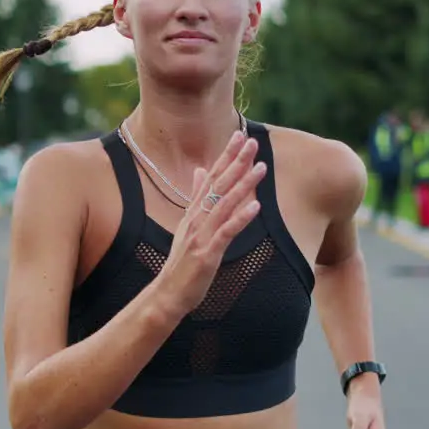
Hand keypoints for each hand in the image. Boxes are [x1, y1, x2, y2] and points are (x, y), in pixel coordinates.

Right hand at [157, 130, 265, 311]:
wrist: (168, 293)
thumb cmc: (182, 262)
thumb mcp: (187, 225)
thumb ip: (195, 197)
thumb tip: (199, 170)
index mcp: (193, 211)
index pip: (211, 177)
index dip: (226, 156)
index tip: (239, 136)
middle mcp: (196, 218)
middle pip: (218, 185)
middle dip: (236, 162)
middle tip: (251, 141)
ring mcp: (201, 235)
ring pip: (224, 204)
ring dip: (243, 184)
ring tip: (261, 167)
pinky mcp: (207, 253)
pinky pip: (227, 232)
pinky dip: (241, 218)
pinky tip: (256, 205)